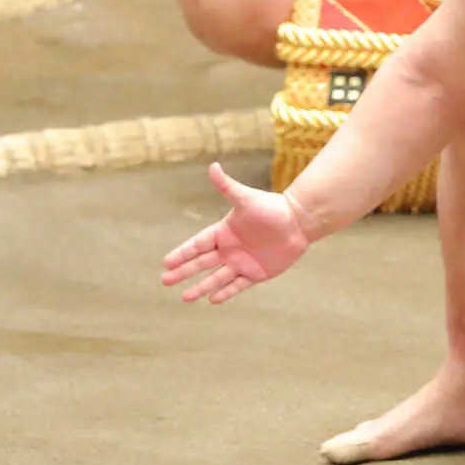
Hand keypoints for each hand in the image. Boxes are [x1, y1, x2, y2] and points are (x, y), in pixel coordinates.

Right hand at [162, 162, 311, 303]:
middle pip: (202, 263)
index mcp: (224, 231)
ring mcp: (243, 262)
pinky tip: (212, 299)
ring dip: (201, 287)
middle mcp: (230, 248)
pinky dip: (225, 292)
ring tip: (185, 297)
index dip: (182, 253)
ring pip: (217, 277)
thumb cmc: (272, 207)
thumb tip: (213, 165)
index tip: (166, 262)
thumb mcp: (246, 198)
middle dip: (184, 272)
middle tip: (165, 281)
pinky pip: (238, 285)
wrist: (299, 220)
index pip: (197, 244)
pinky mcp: (257, 273)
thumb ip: (228, 186)